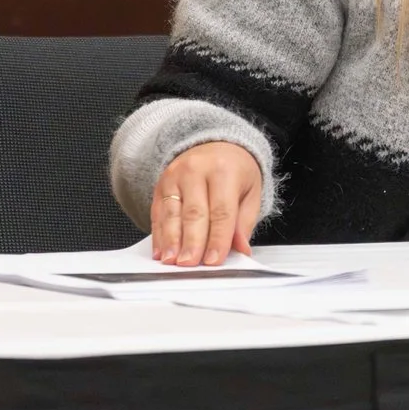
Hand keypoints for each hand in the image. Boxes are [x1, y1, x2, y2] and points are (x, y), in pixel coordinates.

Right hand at [150, 142, 262, 266]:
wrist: (217, 145)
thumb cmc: (235, 170)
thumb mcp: (250, 192)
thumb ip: (244, 222)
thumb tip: (240, 249)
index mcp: (224, 171)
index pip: (221, 211)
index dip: (217, 238)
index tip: (214, 260)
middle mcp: (196, 170)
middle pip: (194, 213)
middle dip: (191, 242)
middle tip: (189, 264)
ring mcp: (175, 176)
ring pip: (172, 213)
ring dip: (171, 241)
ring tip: (172, 261)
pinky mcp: (160, 185)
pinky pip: (158, 213)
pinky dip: (159, 235)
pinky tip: (161, 251)